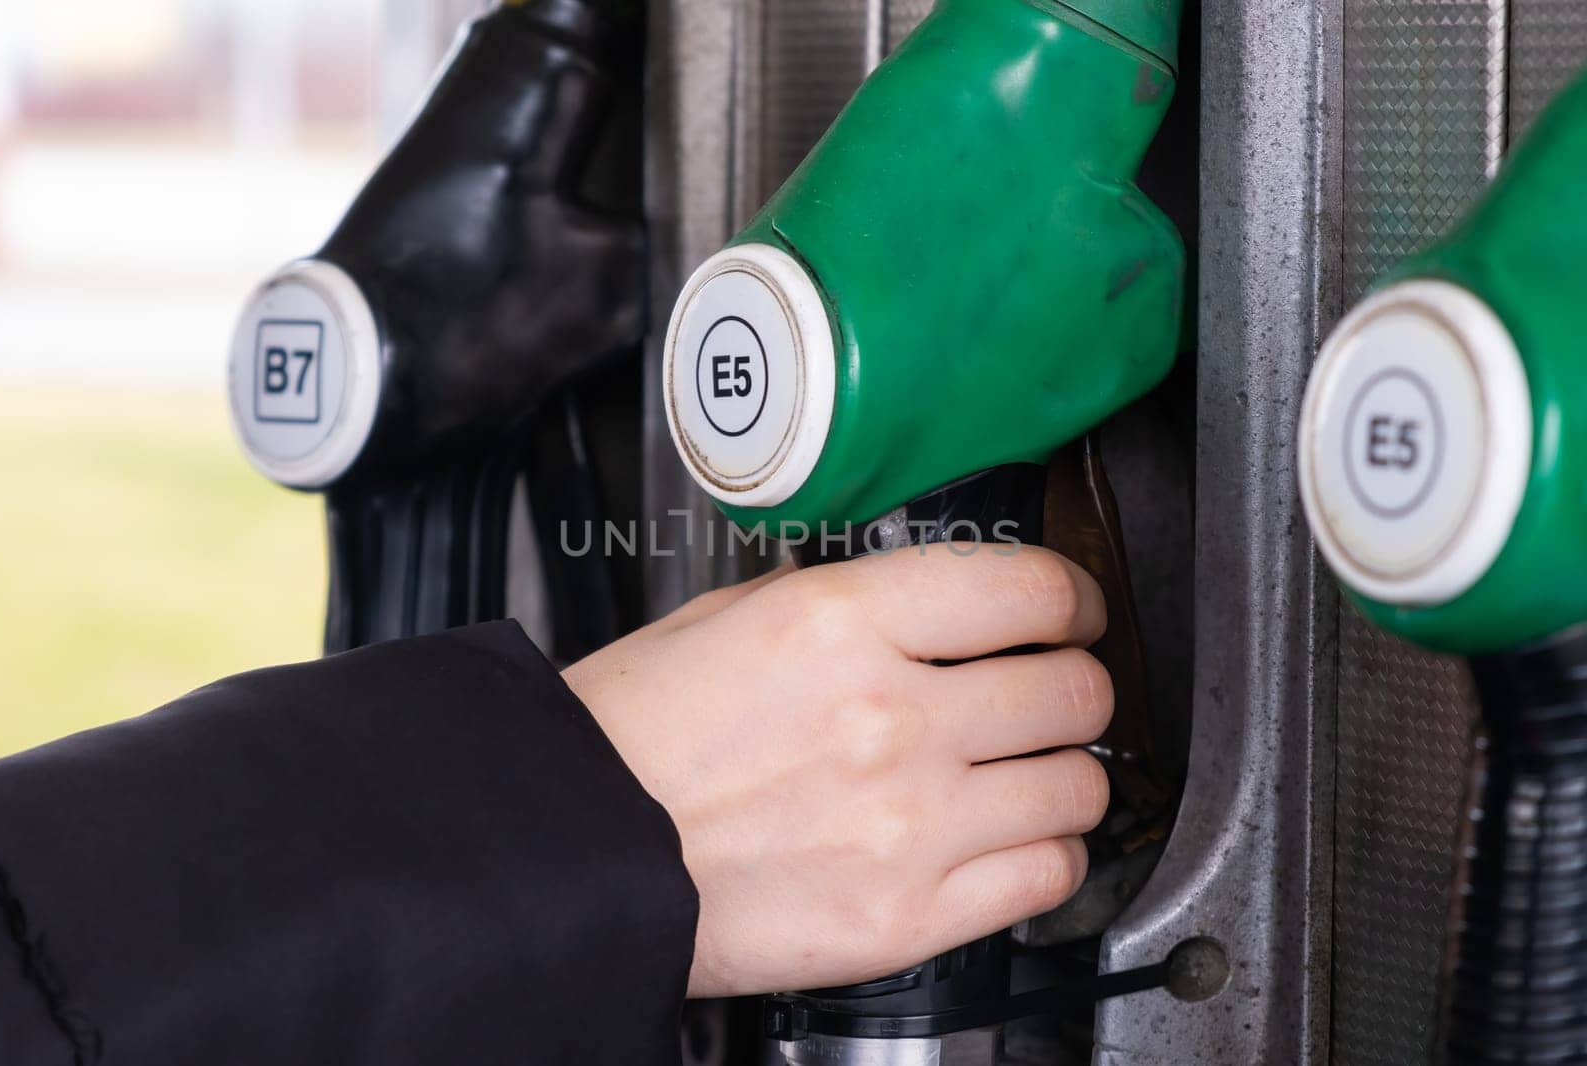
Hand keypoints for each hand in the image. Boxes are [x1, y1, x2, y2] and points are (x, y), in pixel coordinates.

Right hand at [563, 545, 1112, 998]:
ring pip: (1077, 785)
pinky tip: (1014, 839)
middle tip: (1054, 690)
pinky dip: (1050, 854)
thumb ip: (844, 602)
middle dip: (1075, 682)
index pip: (1029, 588)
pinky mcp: (907, 917)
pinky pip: (1049, 876)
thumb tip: (922, 601)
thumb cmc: (629, 739)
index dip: (1072, 597)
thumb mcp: (725, 619)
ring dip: (1066, 773)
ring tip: (1029, 772)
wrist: (568, 856)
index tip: (1071, 611)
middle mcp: (889, 717)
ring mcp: (907, 823)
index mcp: (841, 623)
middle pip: (1073, 687)